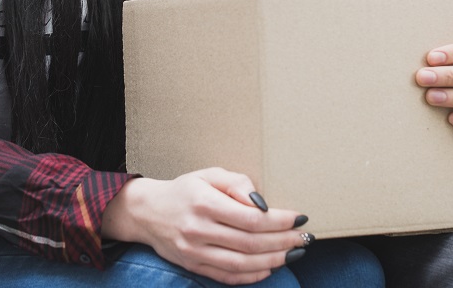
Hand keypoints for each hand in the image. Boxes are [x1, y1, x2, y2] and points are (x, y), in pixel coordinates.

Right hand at [101, 167, 307, 284]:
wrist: (147, 212)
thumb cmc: (185, 189)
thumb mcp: (209, 174)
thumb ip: (237, 183)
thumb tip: (262, 203)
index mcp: (204, 203)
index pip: (251, 218)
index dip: (279, 221)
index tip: (299, 218)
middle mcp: (198, 230)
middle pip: (250, 243)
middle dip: (283, 242)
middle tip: (304, 238)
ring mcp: (195, 252)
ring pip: (242, 264)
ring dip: (273, 261)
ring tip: (293, 253)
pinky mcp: (193, 266)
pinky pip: (228, 277)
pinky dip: (252, 276)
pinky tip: (269, 267)